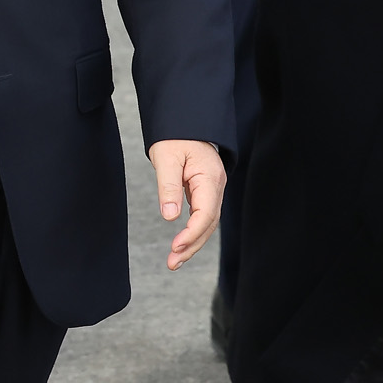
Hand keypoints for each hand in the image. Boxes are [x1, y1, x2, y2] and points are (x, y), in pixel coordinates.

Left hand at [148, 139, 225, 270]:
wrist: (184, 120)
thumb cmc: (174, 135)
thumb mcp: (166, 157)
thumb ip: (168, 186)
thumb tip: (171, 217)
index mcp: (210, 177)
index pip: (206, 213)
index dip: (192, 233)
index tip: (176, 247)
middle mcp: (216, 186)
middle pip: (209, 223)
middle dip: (192, 245)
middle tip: (173, 262)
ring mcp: (212, 189)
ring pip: (207, 222)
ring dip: (192, 242)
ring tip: (175, 260)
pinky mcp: (204, 191)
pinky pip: (202, 215)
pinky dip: (192, 231)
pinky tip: (181, 244)